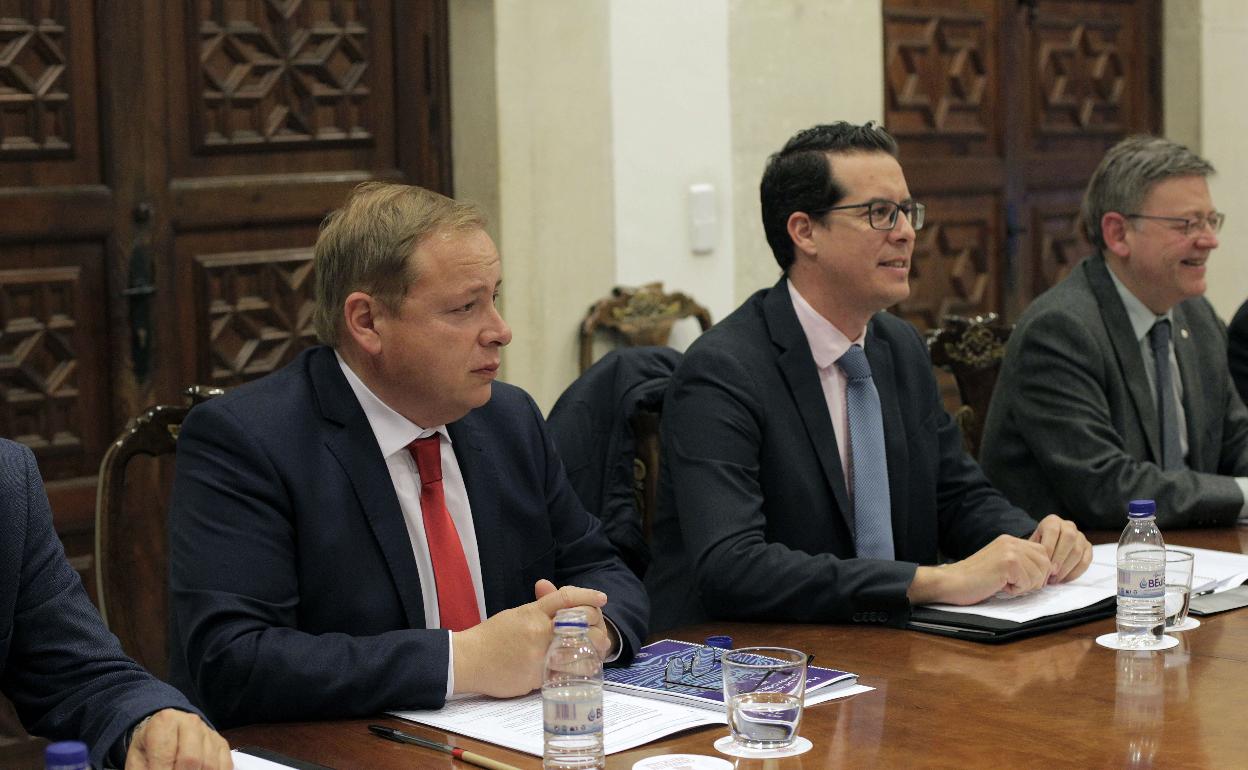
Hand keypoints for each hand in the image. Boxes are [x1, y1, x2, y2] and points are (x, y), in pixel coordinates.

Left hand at [125, 709, 229, 769]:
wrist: (164, 733)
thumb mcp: (138, 761)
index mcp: (164, 722)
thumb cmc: (149, 749)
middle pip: (191, 760)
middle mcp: (190, 722)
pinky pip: (225, 766)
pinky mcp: (221, 744)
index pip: (165, 756)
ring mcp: (208, 733)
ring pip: (209, 765)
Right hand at [451, 581, 608, 696]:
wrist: (468, 660)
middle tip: (599, 630)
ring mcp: (539, 655)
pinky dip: (577, 669)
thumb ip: (540, 607)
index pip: (566, 598)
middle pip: (581, 622)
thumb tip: (558, 594)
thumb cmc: (491, 636)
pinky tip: (583, 667)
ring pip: (579, 649)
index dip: (588, 596)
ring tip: (596, 650)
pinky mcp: (537, 677)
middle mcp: (538, 631)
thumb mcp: (516, 614)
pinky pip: (566, 672)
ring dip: (593, 650)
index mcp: (532, 612)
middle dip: (596, 625)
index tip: (602, 598)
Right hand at [908, 534, 1050, 605]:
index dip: (1037, 571)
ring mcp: (1009, 551)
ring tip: (1003, 584)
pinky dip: (1016, 590)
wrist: (951, 582)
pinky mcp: (1008, 563)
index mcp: (1009, 540)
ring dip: (1024, 586)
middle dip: (1034, 580)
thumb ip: (1020, 562)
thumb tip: (1049, 572)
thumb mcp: (1000, 564)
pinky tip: (999, 586)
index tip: (1020, 581)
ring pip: (1039, 574)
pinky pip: (1028, 582)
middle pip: (1046, 563)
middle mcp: (1011, 541)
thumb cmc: (974, 580)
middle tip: (1012, 584)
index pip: (1042, 553)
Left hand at [1029, 514, 1092, 582]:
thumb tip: (1034, 564)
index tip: (1045, 563)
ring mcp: (1080, 536)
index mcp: (1053, 521)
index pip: (1053, 531)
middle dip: (1060, 558)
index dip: (1050, 548)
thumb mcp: (1032, 543)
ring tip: (1055, 578)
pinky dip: (1075, 572)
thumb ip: (1034, 550)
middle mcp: (1068, 526)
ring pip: (1078, 551)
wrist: (1047, 543)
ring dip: (1066, 568)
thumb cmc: (1038, 544)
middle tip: (1052, 573)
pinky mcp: (1087, 547)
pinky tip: (1064, 579)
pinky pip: (1085, 561)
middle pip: (1069, 539)